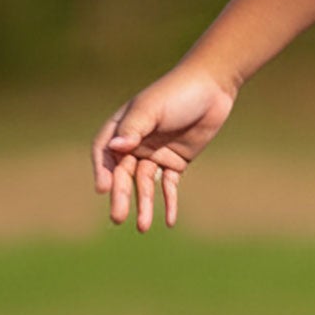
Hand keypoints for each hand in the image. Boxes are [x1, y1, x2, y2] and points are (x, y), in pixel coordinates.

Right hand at [90, 63, 237, 232]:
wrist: (213, 88)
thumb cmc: (177, 93)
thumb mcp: (153, 108)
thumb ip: (134, 128)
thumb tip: (115, 148)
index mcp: (122, 127)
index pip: (104, 153)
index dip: (102, 170)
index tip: (103, 188)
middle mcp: (135, 143)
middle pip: (124, 173)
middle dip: (121, 195)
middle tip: (118, 218)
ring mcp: (155, 153)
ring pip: (145, 184)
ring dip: (144, 204)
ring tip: (143, 227)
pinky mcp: (176, 161)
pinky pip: (169, 185)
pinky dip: (168, 202)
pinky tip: (169, 220)